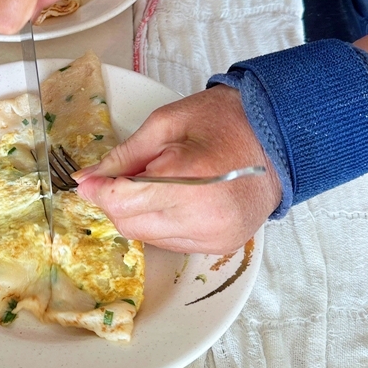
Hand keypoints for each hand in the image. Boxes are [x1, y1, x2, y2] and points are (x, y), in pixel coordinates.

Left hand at [75, 85, 281, 252]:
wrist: (278, 137)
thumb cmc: (224, 121)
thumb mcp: (167, 122)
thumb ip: (124, 154)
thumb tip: (89, 179)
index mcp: (192, 179)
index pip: (125, 201)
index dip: (100, 191)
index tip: (89, 180)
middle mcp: (205, 217)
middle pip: (131, 223)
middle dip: (117, 201)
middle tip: (123, 175)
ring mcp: (214, 237)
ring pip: (147, 237)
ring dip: (138, 212)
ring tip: (156, 182)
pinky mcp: (221, 246)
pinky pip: (171, 243)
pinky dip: (161, 223)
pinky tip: (173, 198)